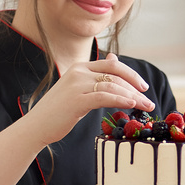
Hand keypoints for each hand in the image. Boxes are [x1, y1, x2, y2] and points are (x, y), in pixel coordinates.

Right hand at [20, 53, 155, 146]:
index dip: (132, 75)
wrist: (36, 126)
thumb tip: (114, 57)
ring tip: (145, 107)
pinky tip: (131, 105)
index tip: (143, 87)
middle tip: (149, 101)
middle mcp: (78, 72)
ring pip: (113, 85)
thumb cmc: (58, 111)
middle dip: (136, 87)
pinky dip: (120, 100)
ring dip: (133, 97)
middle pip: (116, 73)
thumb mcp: (78, 88)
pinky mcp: (76, 100)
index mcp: (80, 67)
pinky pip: (104, 97)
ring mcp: (76, 85)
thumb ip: (96, 75)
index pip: (113, 65)